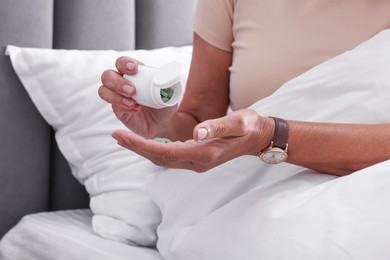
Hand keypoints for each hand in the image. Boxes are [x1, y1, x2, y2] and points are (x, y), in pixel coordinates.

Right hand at [99, 56, 176, 137]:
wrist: (164, 123)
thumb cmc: (166, 104)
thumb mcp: (171, 92)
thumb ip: (168, 84)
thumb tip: (168, 77)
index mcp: (135, 73)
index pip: (122, 62)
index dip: (124, 63)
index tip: (134, 69)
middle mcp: (122, 82)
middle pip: (107, 75)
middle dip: (117, 82)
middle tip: (132, 91)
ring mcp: (118, 96)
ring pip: (103, 90)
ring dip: (116, 95)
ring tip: (132, 103)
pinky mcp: (118, 110)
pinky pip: (113, 106)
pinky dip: (123, 107)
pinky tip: (136, 110)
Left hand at [112, 109, 274, 171]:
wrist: (258, 137)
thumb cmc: (248, 127)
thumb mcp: (237, 122)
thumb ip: (217, 127)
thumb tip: (196, 133)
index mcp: (203, 153)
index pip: (164, 152)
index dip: (140, 145)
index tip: (121, 136)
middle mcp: (196, 162)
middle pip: (158, 158)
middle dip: (135, 148)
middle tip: (115, 136)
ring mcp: (196, 162)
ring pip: (162, 159)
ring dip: (142, 149)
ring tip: (124, 138)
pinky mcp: (196, 157)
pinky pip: (169, 156)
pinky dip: (153, 149)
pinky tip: (144, 141)